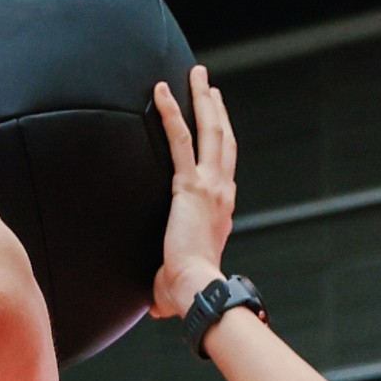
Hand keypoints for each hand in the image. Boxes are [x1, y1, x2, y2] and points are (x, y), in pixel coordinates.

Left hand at [151, 66, 237, 318]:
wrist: (196, 290)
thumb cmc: (186, 293)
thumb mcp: (176, 282)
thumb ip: (167, 285)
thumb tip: (157, 307)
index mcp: (222, 211)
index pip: (224, 169)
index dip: (221, 144)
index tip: (215, 125)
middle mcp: (223, 192)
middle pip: (223, 140)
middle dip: (216, 109)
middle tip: (208, 84)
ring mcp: (210, 185)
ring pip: (210, 131)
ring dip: (202, 98)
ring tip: (196, 73)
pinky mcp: (190, 185)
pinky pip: (179, 139)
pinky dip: (170, 112)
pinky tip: (160, 90)